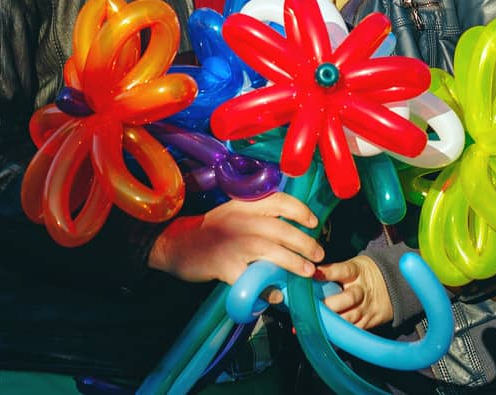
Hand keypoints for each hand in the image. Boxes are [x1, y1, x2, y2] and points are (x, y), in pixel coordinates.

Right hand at [147, 192, 322, 285]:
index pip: (280, 201)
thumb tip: (293, 229)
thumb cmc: (211, 230)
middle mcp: (241, 221)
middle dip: (305, 243)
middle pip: (282, 230)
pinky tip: (275, 295)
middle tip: (318, 254)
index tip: (314, 222)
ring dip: (294, 263)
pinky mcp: (225, 267)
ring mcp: (234, 244)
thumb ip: (259, 216)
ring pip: (272, 252)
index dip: (301, 211)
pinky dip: (267, 290)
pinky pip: (252, 280)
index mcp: (245, 204)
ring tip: (307, 271)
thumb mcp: (234, 212)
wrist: (177, 244)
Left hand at [318, 254, 390, 328]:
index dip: (328, 273)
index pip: (342, 270)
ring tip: (317, 324)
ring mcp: (366, 307)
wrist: (393, 283)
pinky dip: (341, 333)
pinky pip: (354, 330)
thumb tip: (308, 275)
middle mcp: (362, 291)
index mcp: (357, 272)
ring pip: (350, 317)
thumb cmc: (364, 274)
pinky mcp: (369, 321)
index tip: (314, 274)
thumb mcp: (354, 266)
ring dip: (333, 322)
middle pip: (348, 298)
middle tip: (313, 308)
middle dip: (331, 305)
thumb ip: (334, 272)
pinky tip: (328, 334)